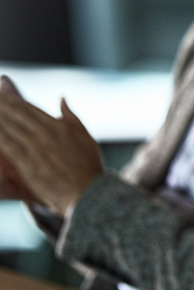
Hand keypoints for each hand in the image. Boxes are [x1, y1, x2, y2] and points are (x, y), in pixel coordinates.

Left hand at [0, 92, 103, 215]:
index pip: (31, 109)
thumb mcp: (86, 138)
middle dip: (2, 105)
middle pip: (18, 114)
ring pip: (10, 127)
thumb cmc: (89, 168)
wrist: (88, 192)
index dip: (14, 101)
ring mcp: (36, 148)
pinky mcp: (28, 163)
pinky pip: (8, 145)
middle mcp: (47, 134)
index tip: (3, 96)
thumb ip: (72, 117)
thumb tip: (62, 99)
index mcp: (60, 126)